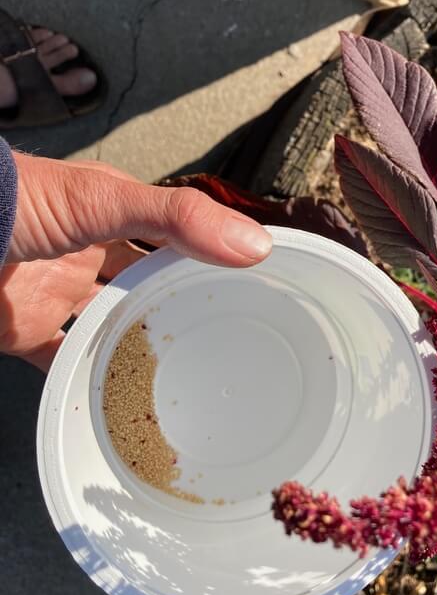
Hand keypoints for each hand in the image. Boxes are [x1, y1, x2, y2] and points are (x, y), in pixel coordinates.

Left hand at [0, 153, 271, 369]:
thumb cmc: (20, 202)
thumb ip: (179, 219)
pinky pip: (63, 357)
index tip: (250, 284)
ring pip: (108, 322)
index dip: (208, 255)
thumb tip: (255, 245)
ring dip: (137, 342)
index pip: (171, 236)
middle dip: (177, 304)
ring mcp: (58, 293)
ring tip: (184, 373)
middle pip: (143, 282)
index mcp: (111, 216)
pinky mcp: (28, 328)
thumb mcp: (110, 199)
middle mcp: (87, 255)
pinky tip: (120, 395)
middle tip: (222, 336)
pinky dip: (86, 376)